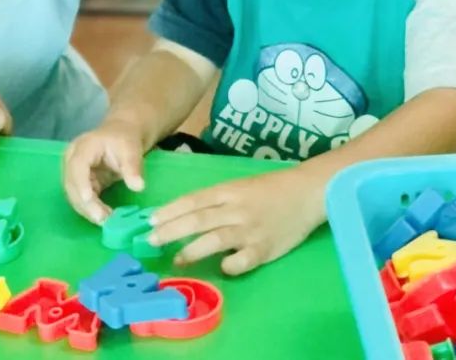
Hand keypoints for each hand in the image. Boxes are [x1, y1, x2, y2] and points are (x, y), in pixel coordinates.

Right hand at [63, 119, 146, 224]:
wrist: (121, 136)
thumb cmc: (125, 140)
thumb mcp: (131, 150)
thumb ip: (133, 168)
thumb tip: (138, 187)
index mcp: (83, 147)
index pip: (77, 166)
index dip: (81, 184)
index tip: (89, 199)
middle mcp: (71, 159)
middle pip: (72, 184)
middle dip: (86, 204)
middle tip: (103, 219)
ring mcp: (72, 172)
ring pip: (73, 195)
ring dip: (88, 210)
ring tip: (107, 221)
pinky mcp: (78, 183)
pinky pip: (80, 199)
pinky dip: (91, 209)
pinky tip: (104, 217)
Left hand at [147, 166, 324, 275]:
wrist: (306, 192)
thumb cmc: (268, 189)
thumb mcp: (238, 187)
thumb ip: (213, 201)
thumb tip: (180, 214)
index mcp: (227, 191)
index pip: (192, 201)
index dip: (169, 211)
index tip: (149, 221)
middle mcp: (235, 209)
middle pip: (197, 220)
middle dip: (171, 231)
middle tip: (151, 241)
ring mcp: (249, 230)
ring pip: (215, 240)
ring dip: (192, 250)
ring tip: (177, 260)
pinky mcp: (265, 248)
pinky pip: (243, 260)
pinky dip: (230, 265)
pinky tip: (222, 268)